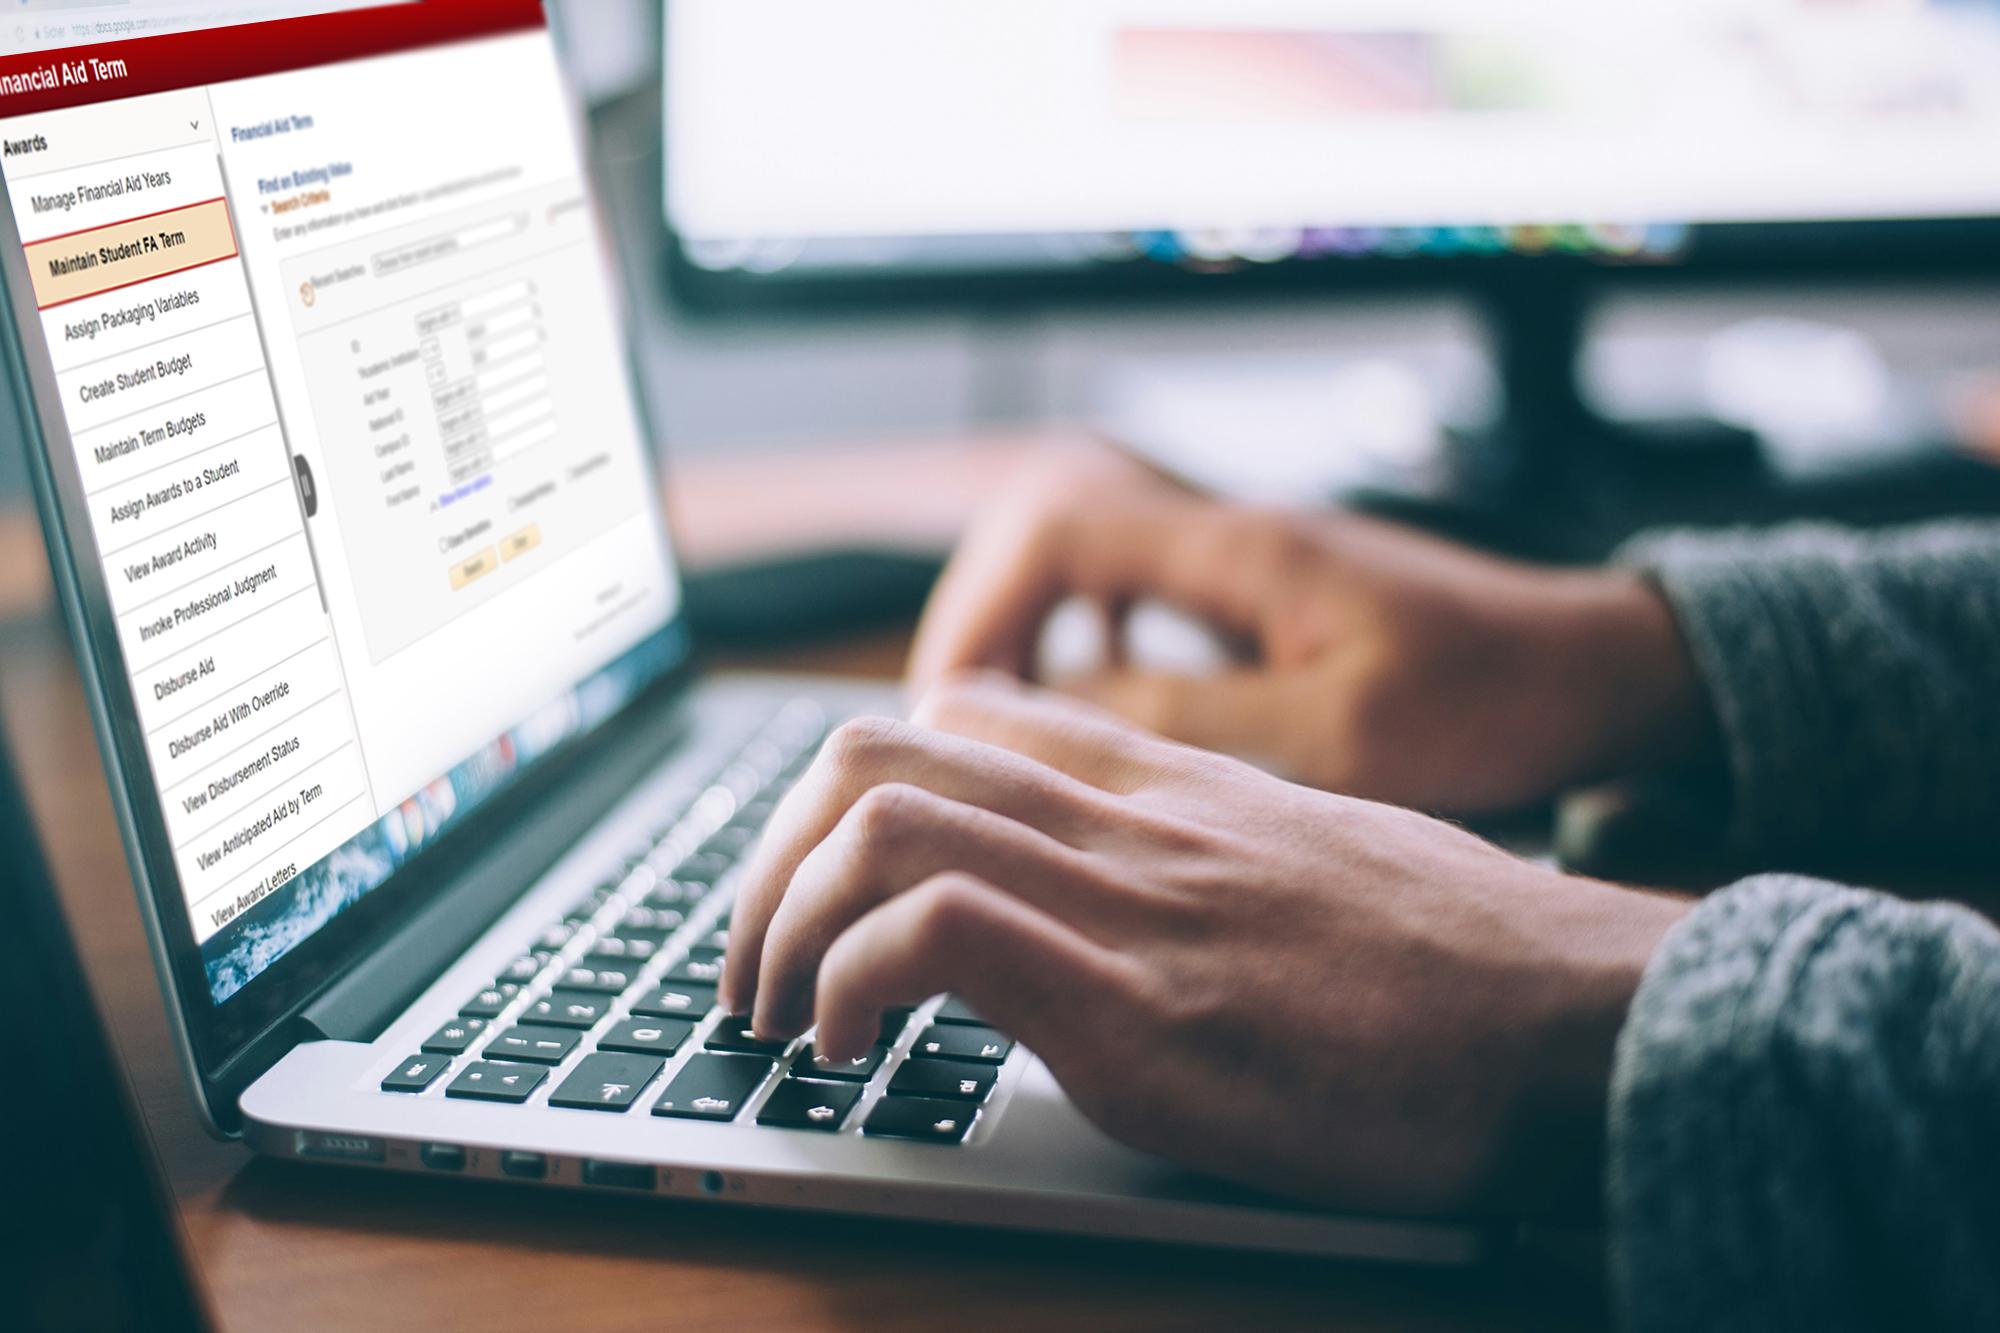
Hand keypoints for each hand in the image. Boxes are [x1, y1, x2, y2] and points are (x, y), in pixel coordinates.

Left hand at [721, 674, 1688, 1214]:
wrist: (1586, 1018)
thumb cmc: (1468, 964)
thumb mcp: (1317, 865)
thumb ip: (1203, 856)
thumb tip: (1127, 905)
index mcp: (1169, 785)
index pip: (961, 715)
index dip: (849, 790)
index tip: (822, 883)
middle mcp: (1131, 818)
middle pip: (878, 749)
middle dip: (770, 858)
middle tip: (753, 961)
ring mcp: (1131, 901)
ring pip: (879, 818)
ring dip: (779, 920)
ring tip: (777, 1014)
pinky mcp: (1142, 1006)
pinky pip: (935, 931)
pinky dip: (849, 981)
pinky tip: (850, 1049)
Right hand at [908, 446, 1712, 813]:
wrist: (1595, 671)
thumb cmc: (1492, 700)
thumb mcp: (1339, 733)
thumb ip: (1190, 717)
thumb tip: (1053, 713)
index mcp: (1239, 551)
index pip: (1055, 527)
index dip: (981, 608)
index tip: (951, 703)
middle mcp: (1230, 537)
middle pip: (1048, 531)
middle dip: (984, 620)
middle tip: (956, 725)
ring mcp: (1246, 563)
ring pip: (1087, 563)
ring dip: (1030, 633)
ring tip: (1002, 728)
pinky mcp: (1264, 598)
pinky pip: (1138, 598)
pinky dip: (1089, 646)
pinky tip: (1092, 715)